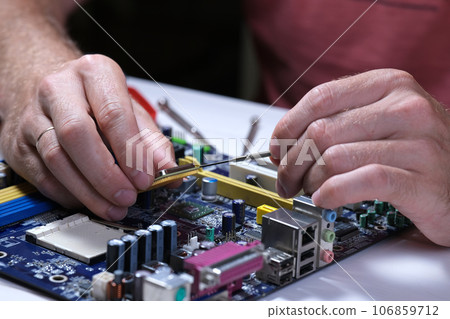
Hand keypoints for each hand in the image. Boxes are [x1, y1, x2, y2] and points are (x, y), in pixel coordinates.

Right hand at [1, 54, 176, 220]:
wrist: (48, 87)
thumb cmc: (93, 98)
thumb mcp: (130, 108)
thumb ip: (151, 139)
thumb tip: (168, 169)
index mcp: (94, 73)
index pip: (113, 113)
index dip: (130, 151)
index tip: (144, 178)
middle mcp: (58, 89)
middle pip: (77, 134)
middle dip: (106, 174)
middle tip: (127, 196)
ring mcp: (33, 116)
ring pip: (56, 158)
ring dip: (89, 191)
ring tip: (113, 206)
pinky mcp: (18, 143)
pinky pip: (42, 175)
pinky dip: (68, 194)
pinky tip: (88, 200)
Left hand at [270, 69, 449, 245]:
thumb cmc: (417, 149)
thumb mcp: (382, 119)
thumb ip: (340, 120)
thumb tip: (286, 141)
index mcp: (389, 84)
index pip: (321, 97)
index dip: (288, 125)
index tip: (278, 147)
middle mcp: (405, 107)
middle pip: (321, 131)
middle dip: (293, 162)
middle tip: (287, 179)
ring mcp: (417, 143)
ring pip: (335, 158)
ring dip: (309, 181)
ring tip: (309, 190)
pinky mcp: (421, 181)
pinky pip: (360, 182)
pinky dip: (332, 193)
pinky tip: (325, 199)